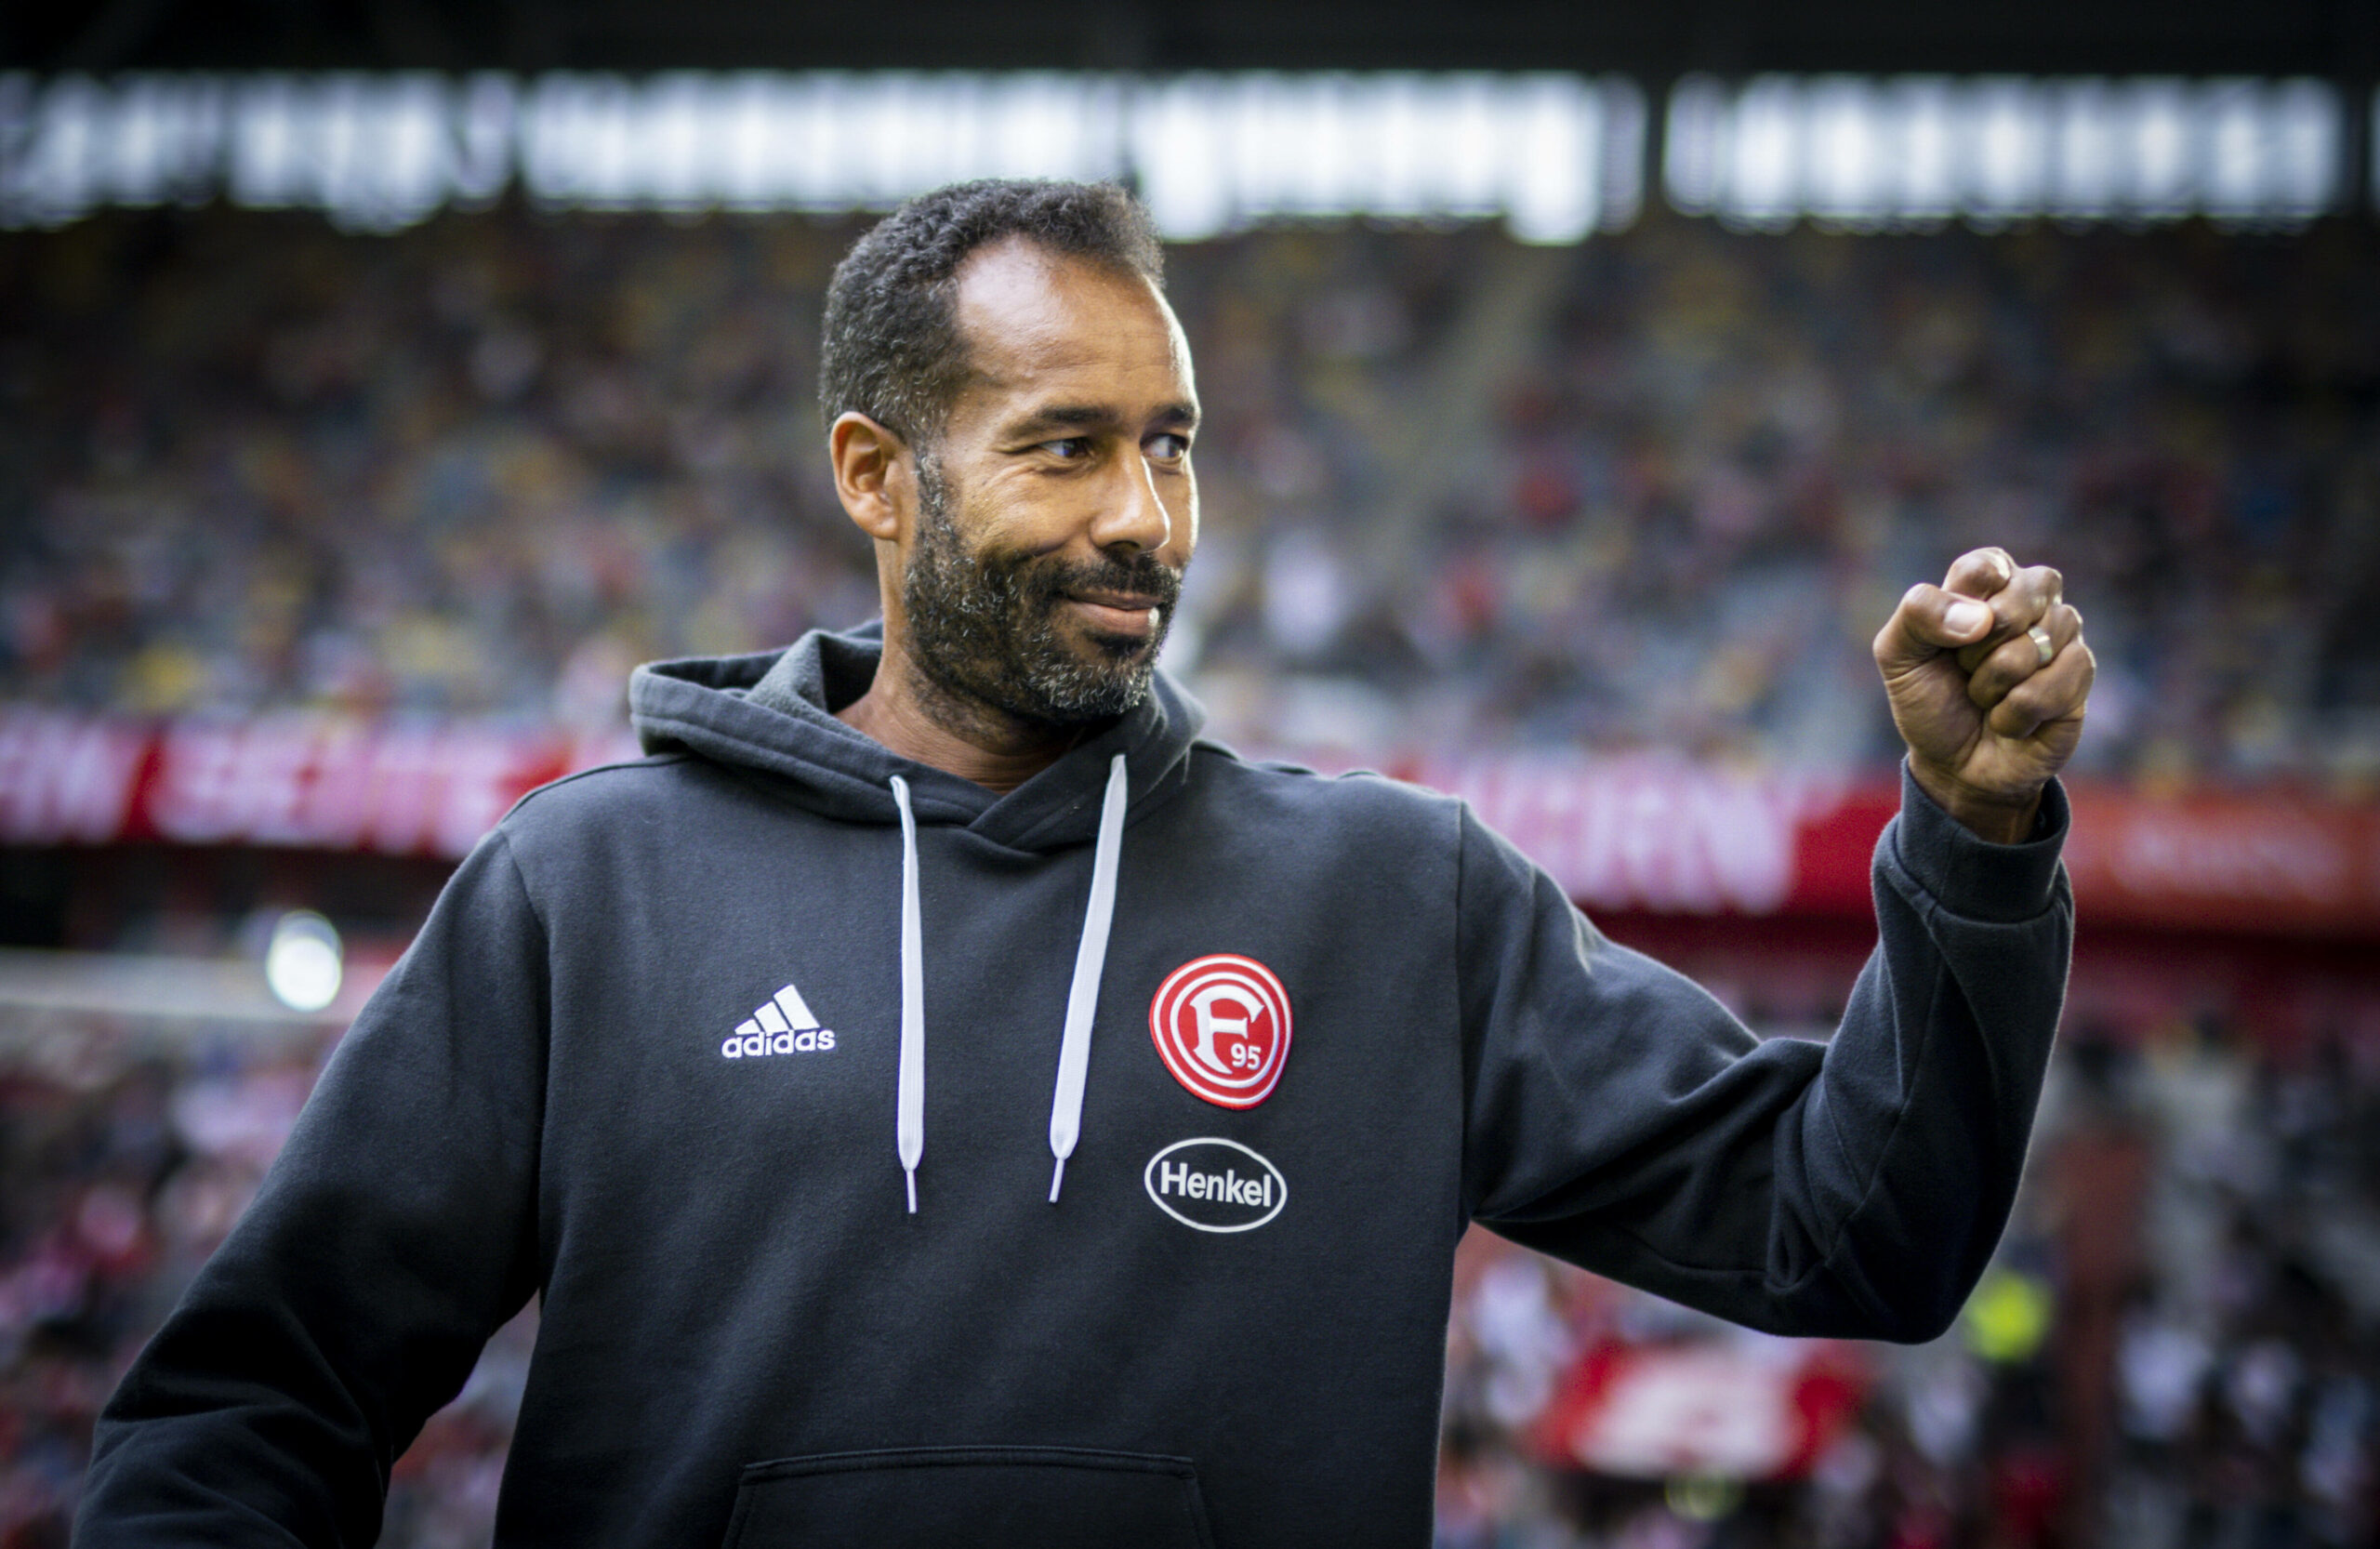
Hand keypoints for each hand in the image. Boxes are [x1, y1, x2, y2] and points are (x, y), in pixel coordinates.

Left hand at [1873, 547, 2093, 843]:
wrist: (1956, 765)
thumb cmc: (1929, 700)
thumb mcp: (1898, 656)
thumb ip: (1919, 615)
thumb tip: (1982, 619)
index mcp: (1984, 582)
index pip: (1985, 566)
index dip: (1963, 605)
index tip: (1947, 639)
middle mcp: (2030, 598)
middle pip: (2020, 597)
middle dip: (1978, 649)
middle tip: (1965, 669)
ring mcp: (2060, 633)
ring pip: (2036, 643)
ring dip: (1994, 683)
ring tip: (1985, 696)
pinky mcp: (2081, 671)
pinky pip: (2056, 682)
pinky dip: (2017, 711)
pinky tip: (2010, 719)